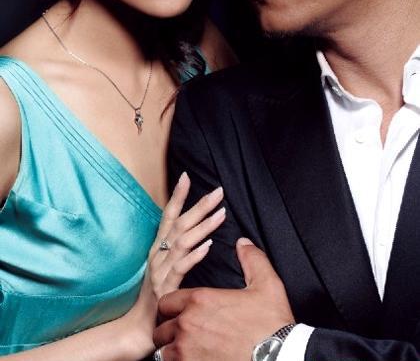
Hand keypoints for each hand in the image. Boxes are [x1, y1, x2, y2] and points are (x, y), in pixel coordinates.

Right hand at [147, 172, 225, 299]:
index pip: (168, 216)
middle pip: (179, 224)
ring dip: (202, 226)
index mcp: (158, 247)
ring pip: (182, 242)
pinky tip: (208, 246)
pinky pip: (180, 268)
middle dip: (199, 206)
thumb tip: (198, 232)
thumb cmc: (157, 295)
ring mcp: (160, 270)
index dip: (177, 196)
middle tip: (219, 192)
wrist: (138, 329)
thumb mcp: (165, 267)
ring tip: (221, 214)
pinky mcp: (164, 288)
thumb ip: (178, 249)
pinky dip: (195, 255)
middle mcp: (157, 254)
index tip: (186, 176)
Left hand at [153, 239, 294, 360]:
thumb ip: (252, 259)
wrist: (279, 358)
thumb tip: (243, 243)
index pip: (166, 302)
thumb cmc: (271, 324)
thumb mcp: (267, 284)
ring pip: (163, 351)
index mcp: (200, 300)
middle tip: (183, 334)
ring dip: (172, 351)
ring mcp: (186, 351)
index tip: (183, 313)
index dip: (173, 307)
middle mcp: (187, 324)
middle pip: (160, 328)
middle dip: (170, 330)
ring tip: (186, 351)